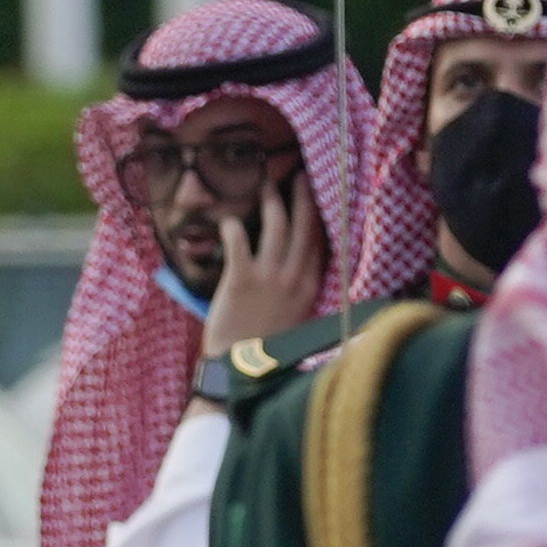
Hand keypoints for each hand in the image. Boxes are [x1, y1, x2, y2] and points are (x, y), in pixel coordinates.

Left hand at [200, 170, 330, 360]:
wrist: (240, 372)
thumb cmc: (265, 348)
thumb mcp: (296, 320)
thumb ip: (299, 292)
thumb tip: (297, 268)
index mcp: (309, 288)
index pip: (320, 242)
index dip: (319, 215)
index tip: (317, 195)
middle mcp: (294, 278)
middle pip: (304, 226)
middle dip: (302, 195)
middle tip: (299, 173)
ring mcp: (269, 277)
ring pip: (275, 226)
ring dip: (271, 200)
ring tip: (266, 184)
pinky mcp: (241, 279)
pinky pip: (238, 240)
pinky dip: (232, 225)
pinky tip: (227, 218)